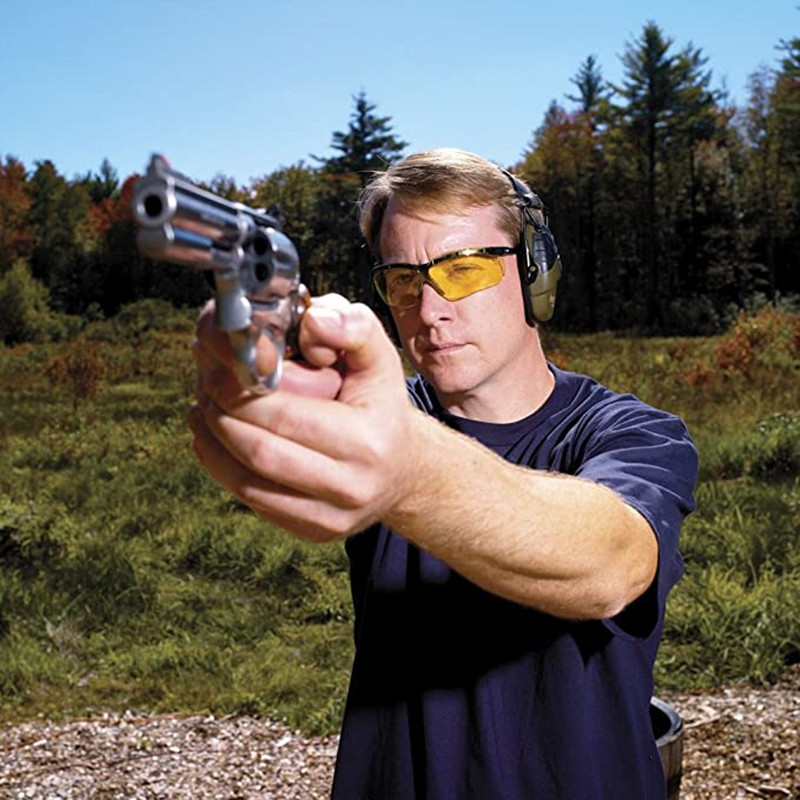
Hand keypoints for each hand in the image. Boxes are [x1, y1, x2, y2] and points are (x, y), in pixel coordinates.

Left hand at [189, 295, 414, 541]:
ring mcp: (332, 517)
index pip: (285, 418)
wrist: (405, 469)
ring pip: (247, 484)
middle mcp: (352, 486)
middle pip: (259, 453)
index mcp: (368, 441)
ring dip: (213, 445)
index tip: (218, 370)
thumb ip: (351, 327)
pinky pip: (254, 502)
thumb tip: (313, 320)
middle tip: (204, 387)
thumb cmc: (381, 407)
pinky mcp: (314, 532)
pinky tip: (216, 441)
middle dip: (220, 417)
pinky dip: (224, 469)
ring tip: (203, 411)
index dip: (239, 393)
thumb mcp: (380, 358)